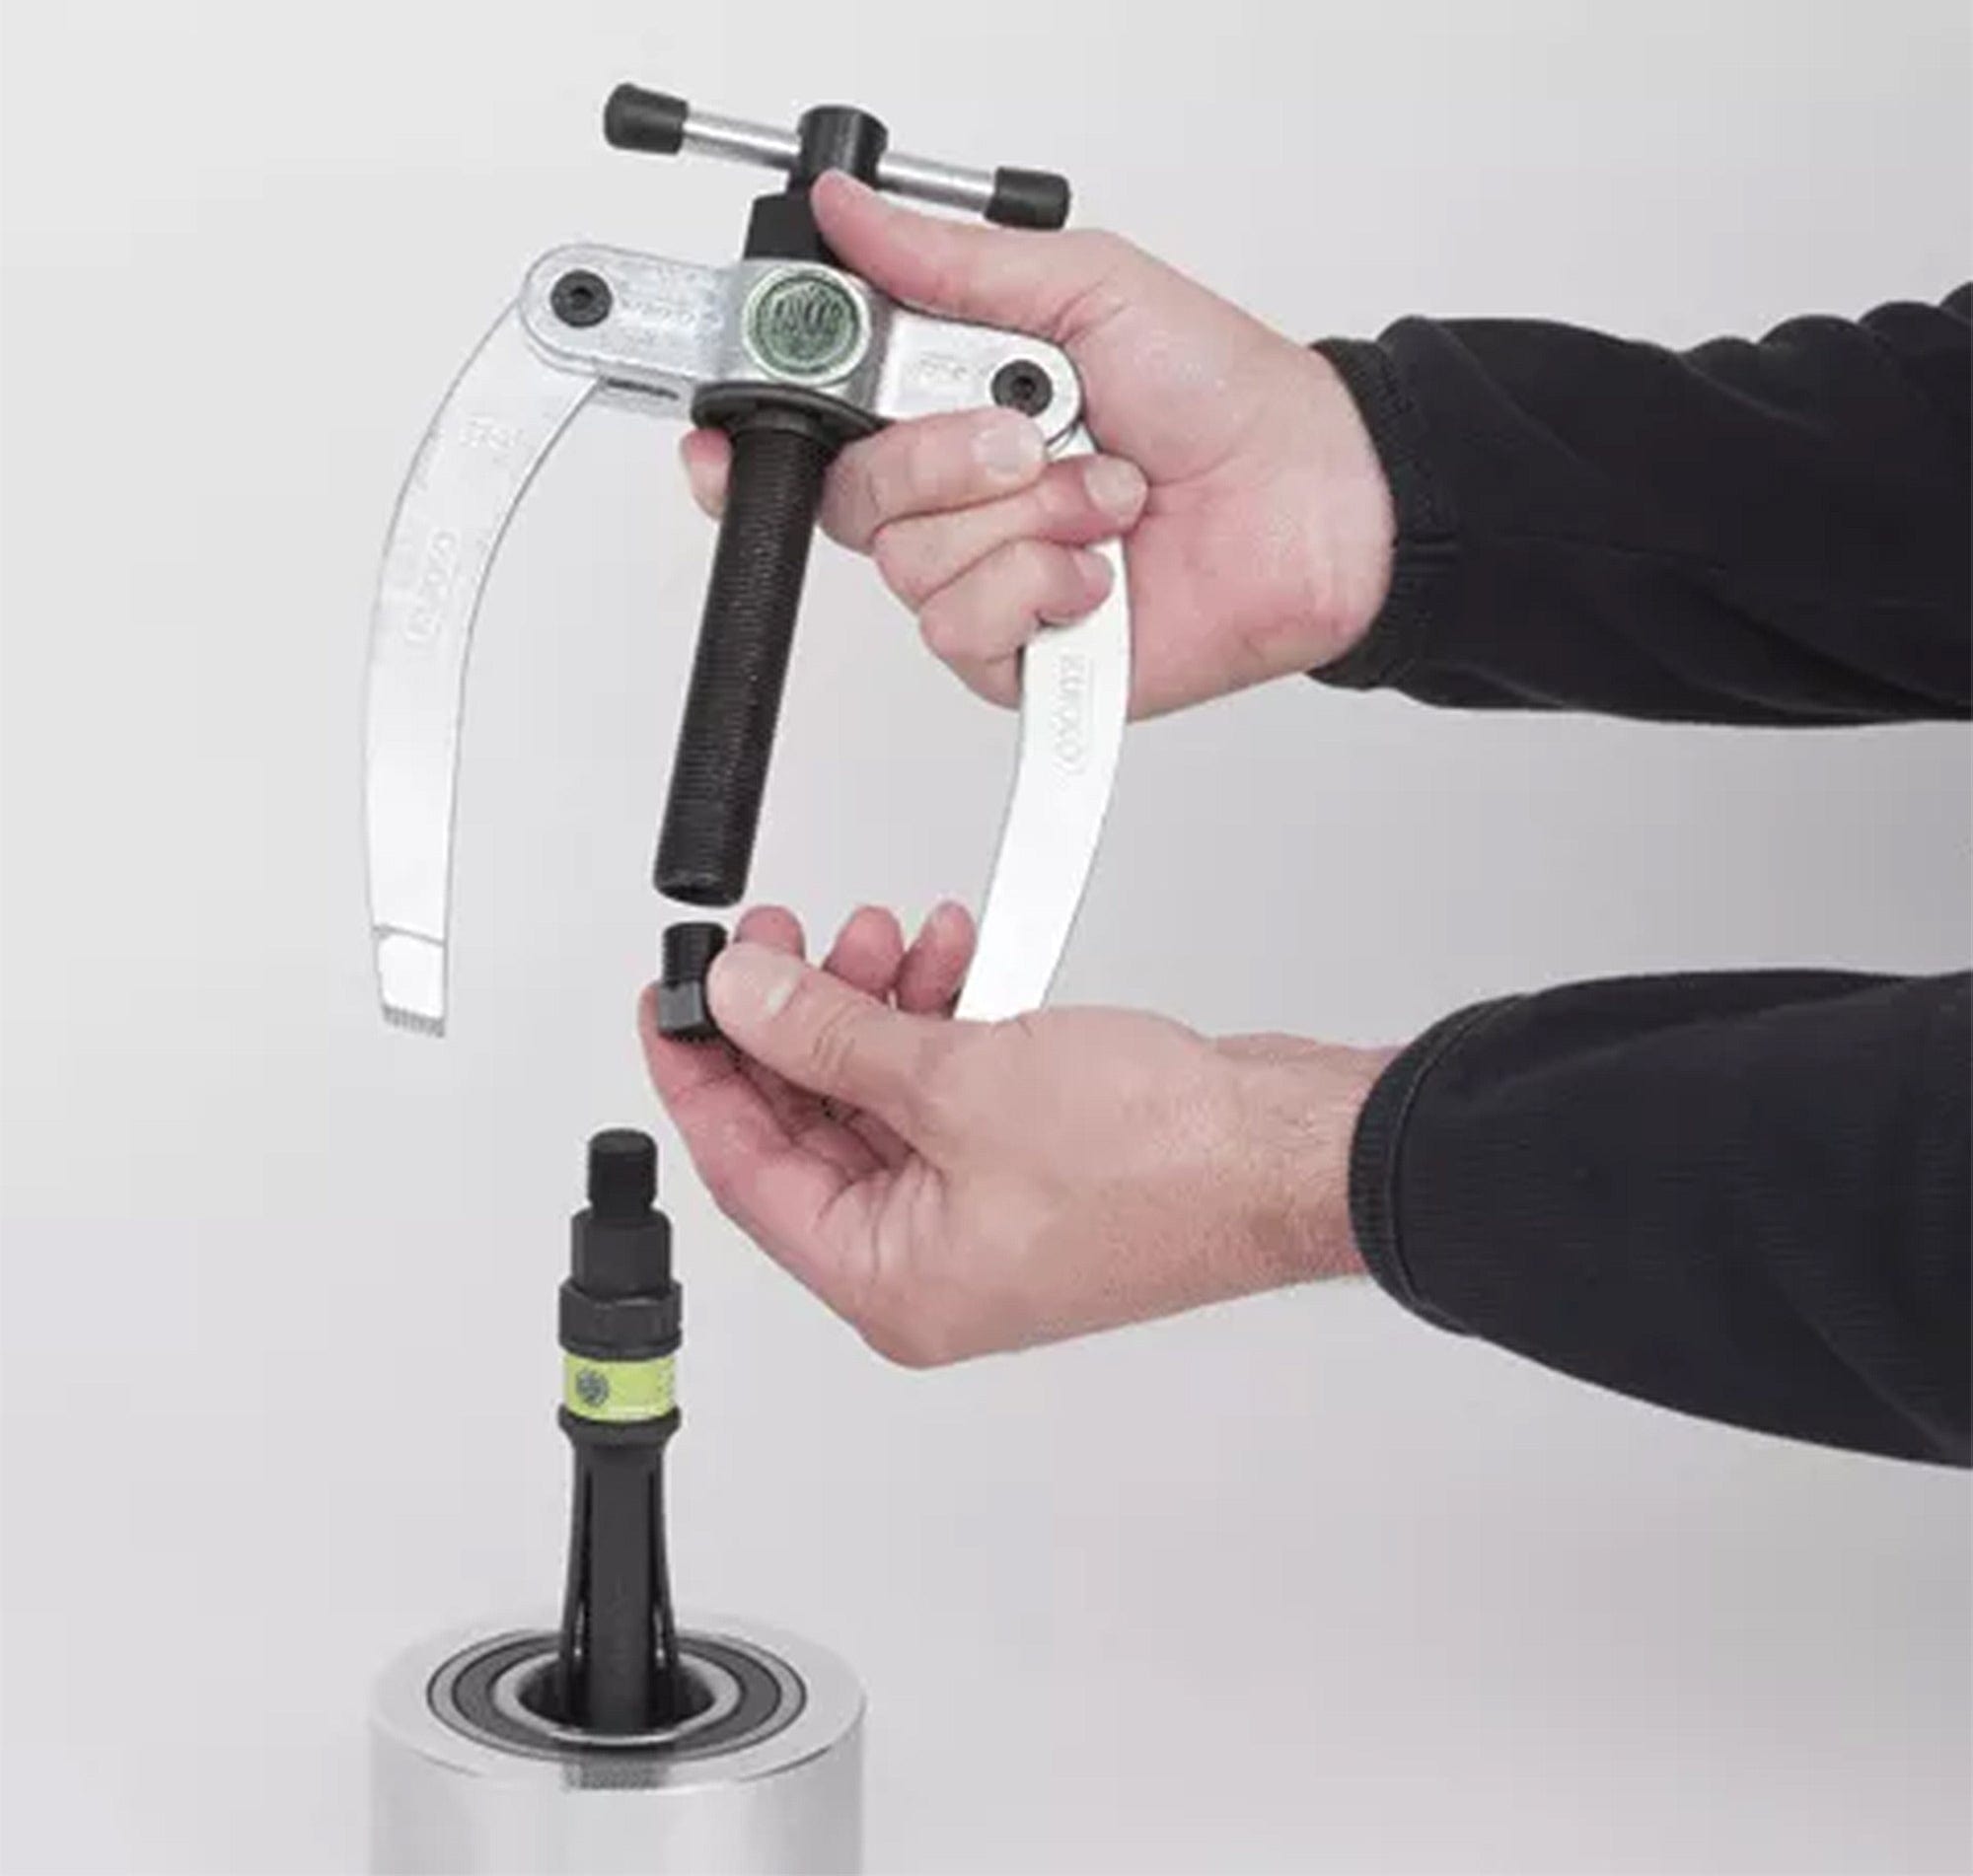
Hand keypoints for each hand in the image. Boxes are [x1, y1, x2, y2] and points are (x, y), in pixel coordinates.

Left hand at [640, 906, 1388, 1364]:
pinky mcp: (1032, 1160)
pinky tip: (955, 954)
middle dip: (797, 1020)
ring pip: (881, 1093)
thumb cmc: (1163, 1166)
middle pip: (811, 1127)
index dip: (697, 1078)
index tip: (666, 1005)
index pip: (746, 1173)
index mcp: (892, 1282)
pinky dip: (940, 1015)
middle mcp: (931, 1259)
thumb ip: (829, 1034)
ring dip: (873, 1004)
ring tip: (886, 935)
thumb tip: (740, 1001)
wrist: (1289, 1148)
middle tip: (775, 944)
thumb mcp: (956, 1080)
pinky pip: (945, 1083)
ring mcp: (984, 1211)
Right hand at [680, 172, 1394, 718]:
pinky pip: (965, 632)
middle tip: (1032, 434)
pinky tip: (1100, 575)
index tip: (725, 439)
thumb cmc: (1219, 391)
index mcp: (953, 408)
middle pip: (853, 500)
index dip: (758, 442)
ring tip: (1106, 498)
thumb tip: (844, 209)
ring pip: (910, 569)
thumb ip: (949, 263)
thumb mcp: (1081, 288)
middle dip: (947, 458)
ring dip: (1024, 521)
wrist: (1311, 495)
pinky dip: (1040, 591)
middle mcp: (959, 502)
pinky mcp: (1022, 657)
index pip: (817, 436)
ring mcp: (989, 583)